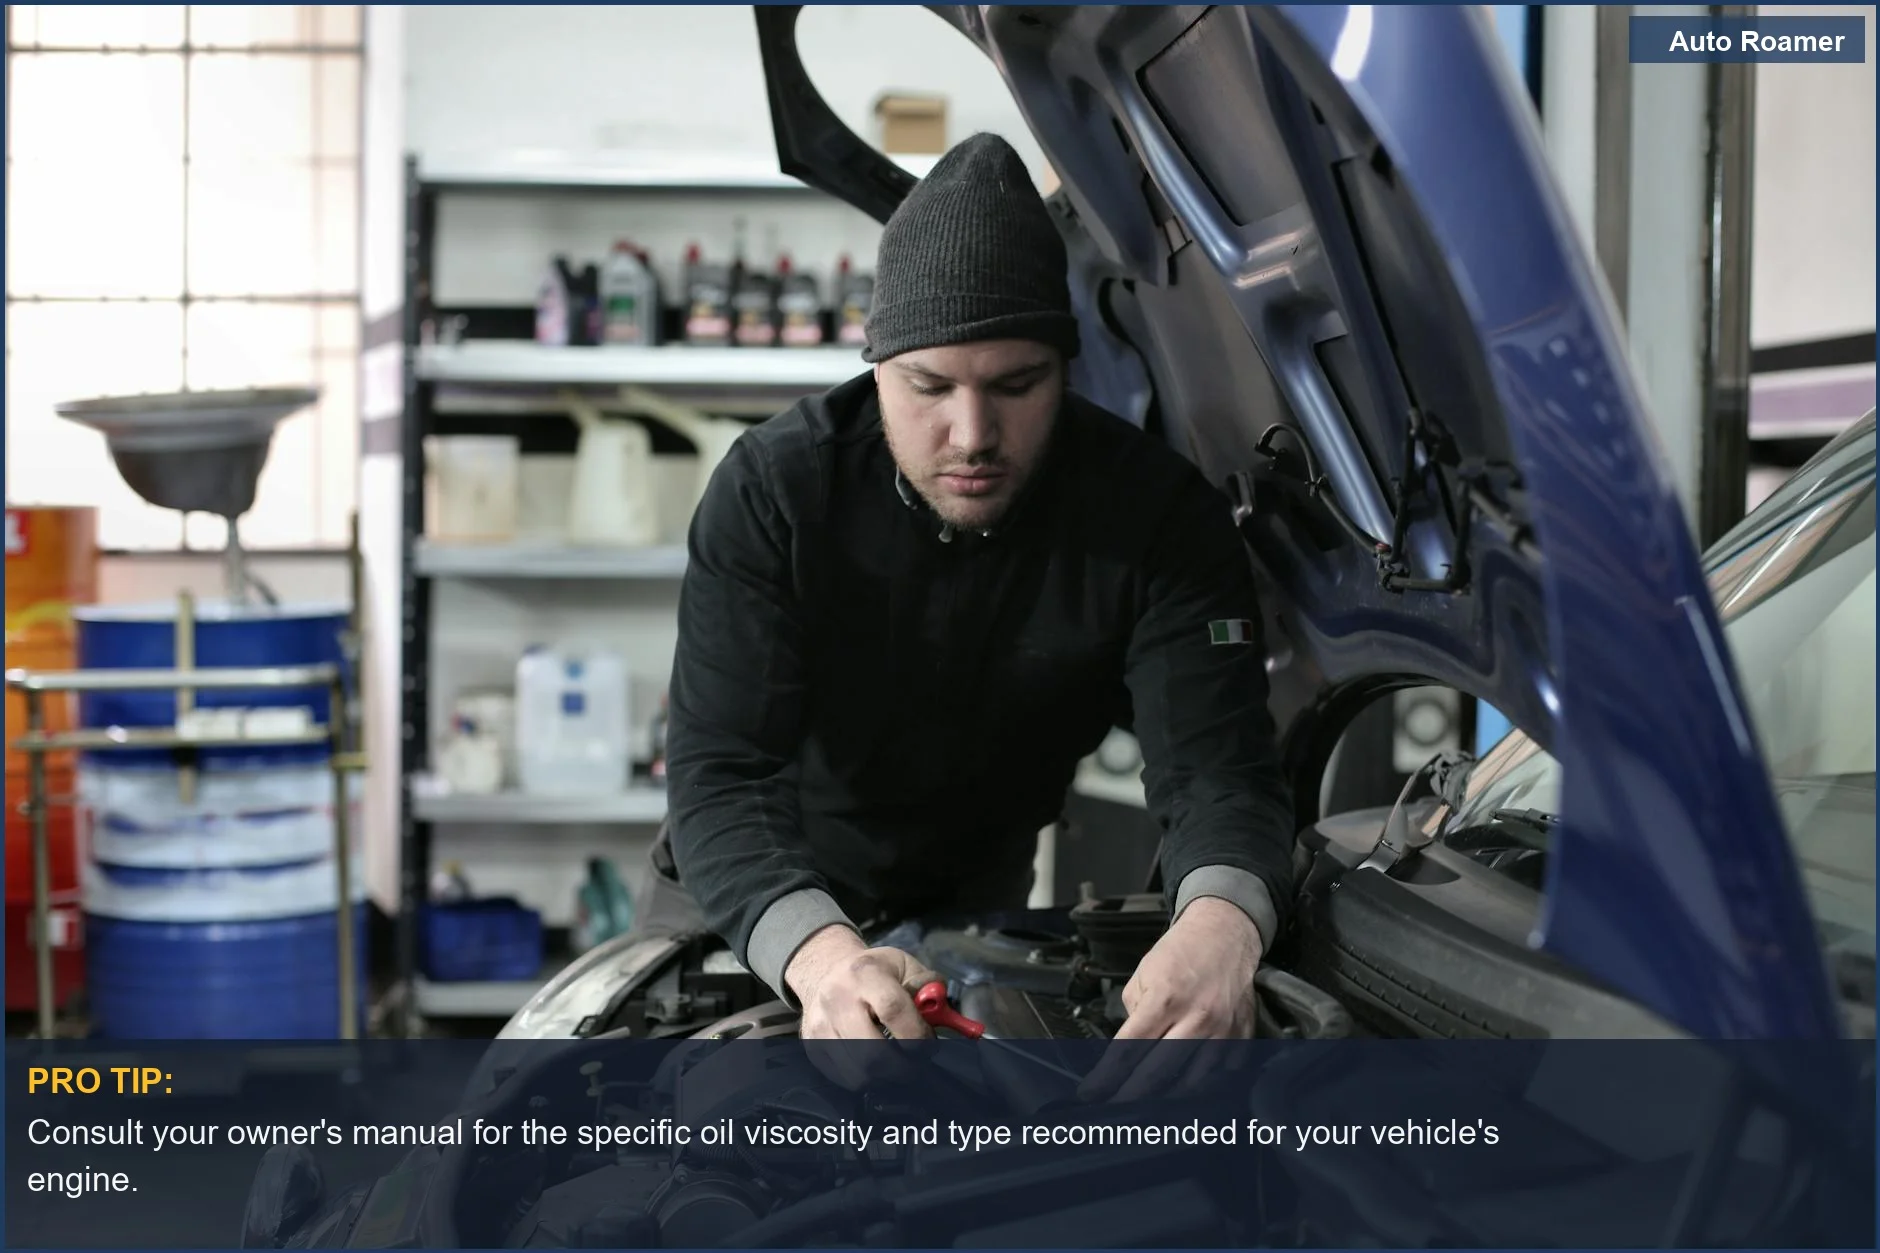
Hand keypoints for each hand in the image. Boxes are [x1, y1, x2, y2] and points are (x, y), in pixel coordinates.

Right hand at [787, 925, 943, 1088]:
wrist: (827, 970)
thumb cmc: (874, 971)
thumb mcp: (904, 965)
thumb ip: (928, 988)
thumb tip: (942, 1016)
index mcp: (865, 973)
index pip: (893, 1010)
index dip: (917, 1035)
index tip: (928, 1045)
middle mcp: (837, 999)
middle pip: (872, 1053)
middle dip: (903, 1068)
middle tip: (915, 1064)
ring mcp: (820, 1025)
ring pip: (858, 1074)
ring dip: (885, 1077)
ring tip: (894, 1062)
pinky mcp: (811, 1047)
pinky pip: (844, 1079)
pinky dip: (866, 1078)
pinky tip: (873, 1062)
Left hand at [1079, 897, 1260, 1103]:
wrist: (1224, 934)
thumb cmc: (1181, 953)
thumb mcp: (1143, 976)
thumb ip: (1134, 1016)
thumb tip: (1126, 1052)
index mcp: (1165, 998)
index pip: (1129, 1049)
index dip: (1106, 1078)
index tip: (1091, 1094)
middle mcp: (1195, 1017)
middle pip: (1157, 1073)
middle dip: (1129, 1097)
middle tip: (1112, 1109)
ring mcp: (1222, 1031)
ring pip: (1191, 1083)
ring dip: (1165, 1099)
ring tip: (1147, 1107)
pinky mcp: (1241, 1038)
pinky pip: (1220, 1077)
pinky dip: (1201, 1089)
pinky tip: (1184, 1093)